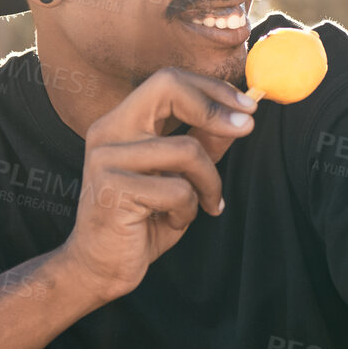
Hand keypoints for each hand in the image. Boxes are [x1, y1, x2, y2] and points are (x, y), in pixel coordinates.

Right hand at [58, 68, 256, 303]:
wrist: (100, 267)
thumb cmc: (141, 221)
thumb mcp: (180, 177)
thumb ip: (203, 144)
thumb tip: (239, 117)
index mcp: (121, 122)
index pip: (167, 80)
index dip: (211, 88)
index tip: (247, 106)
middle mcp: (108, 131)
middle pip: (167, 87)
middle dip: (215, 106)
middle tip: (247, 126)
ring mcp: (107, 158)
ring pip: (186, 150)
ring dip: (209, 182)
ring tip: (206, 203)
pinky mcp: (113, 189)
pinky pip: (178, 190)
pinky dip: (188, 210)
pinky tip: (172, 221)